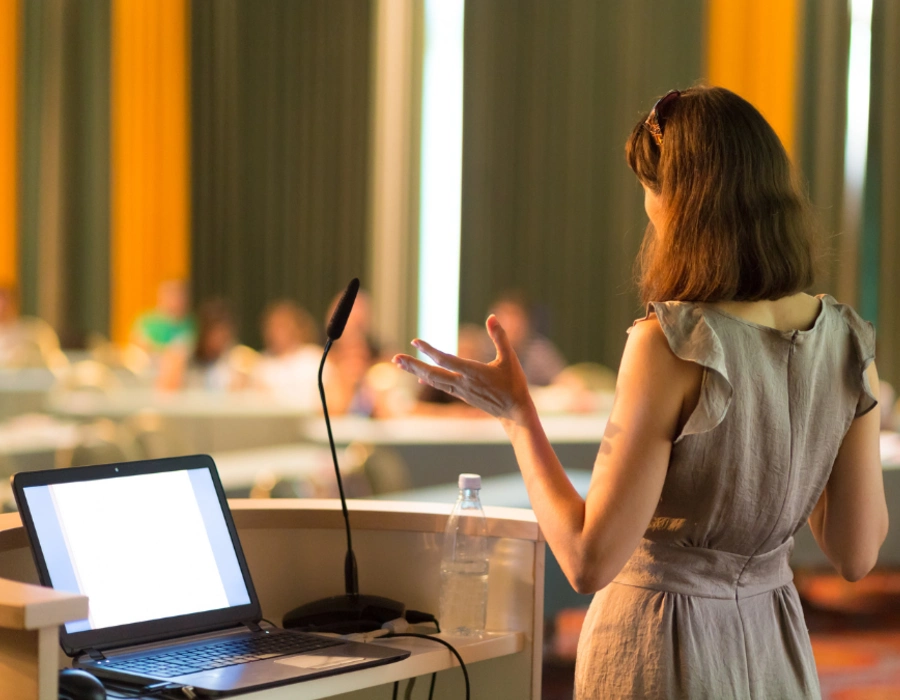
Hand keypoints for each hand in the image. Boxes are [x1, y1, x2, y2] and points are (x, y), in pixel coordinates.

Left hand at [392, 315, 533, 421]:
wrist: (514, 412)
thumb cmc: (514, 384)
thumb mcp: (509, 358)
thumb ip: (500, 336)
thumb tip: (492, 316)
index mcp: (473, 372)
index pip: (446, 360)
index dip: (429, 351)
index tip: (415, 342)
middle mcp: (462, 383)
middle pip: (432, 373)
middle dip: (413, 365)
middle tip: (395, 358)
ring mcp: (460, 391)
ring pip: (433, 380)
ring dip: (415, 371)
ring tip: (400, 363)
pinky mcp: (462, 396)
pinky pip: (441, 386)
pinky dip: (429, 380)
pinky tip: (420, 378)